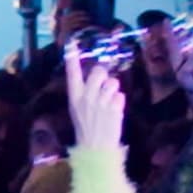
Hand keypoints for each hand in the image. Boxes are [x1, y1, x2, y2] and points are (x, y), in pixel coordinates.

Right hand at [64, 40, 125, 155]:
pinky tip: (114, 113)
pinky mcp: (113, 108)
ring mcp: (100, 102)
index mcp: (75, 98)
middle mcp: (87, 97)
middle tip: (104, 87)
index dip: (72, 58)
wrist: (95, 149)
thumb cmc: (87, 128)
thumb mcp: (78, 110)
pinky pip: (121, 96)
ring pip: (113, 83)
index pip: (72, 74)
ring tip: (109, 104)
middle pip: (98, 72)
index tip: (71, 43)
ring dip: (114, 91)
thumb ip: (84, 93)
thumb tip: (97, 76)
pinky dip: (120, 103)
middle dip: (104, 76)